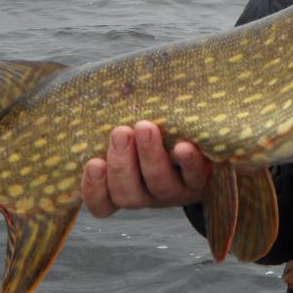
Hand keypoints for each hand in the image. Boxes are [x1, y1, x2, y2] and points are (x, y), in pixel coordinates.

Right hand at [81, 120, 209, 216]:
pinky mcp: (201, 181)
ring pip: (159, 184)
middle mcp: (146, 194)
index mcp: (123, 187)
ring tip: (145, 128)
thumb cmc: (153, 131)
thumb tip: (89, 89)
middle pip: (127, 194)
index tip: (94, 163)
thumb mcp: (129, 131)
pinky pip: (194, 176)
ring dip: (150, 156)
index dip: (93, 189)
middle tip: (120, 132)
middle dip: (121, 163)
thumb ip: (113, 123)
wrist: (203, 142)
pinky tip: (183, 146)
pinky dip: (189, 162)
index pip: (101, 202)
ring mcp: (174, 191)